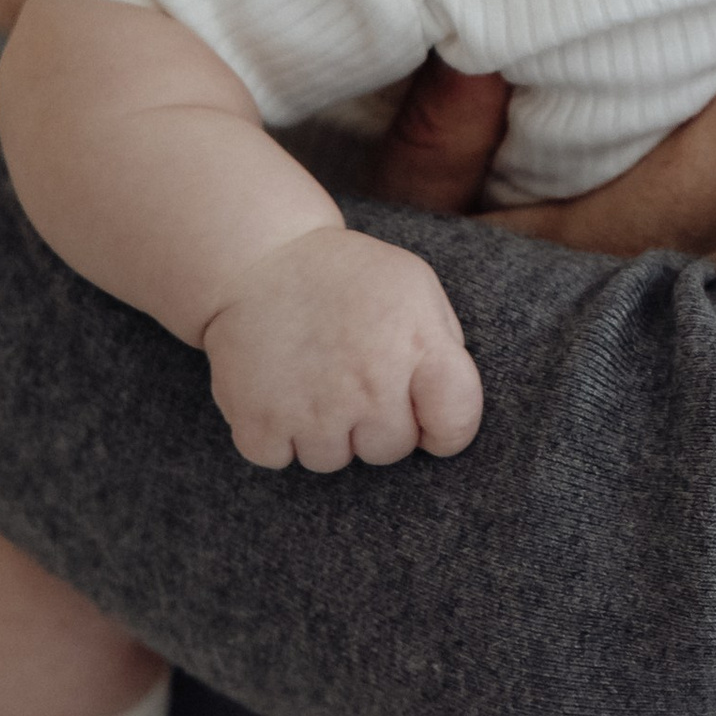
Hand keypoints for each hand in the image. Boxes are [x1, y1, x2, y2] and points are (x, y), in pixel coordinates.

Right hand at [202, 222, 483, 471]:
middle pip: (390, 450)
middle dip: (377, 424)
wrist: (261, 256)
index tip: (425, 415)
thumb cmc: (348, 276)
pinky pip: (281, 458)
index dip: (445, 428)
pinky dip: (276, 434)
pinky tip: (279, 391)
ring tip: (314, 379)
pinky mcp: (259, 421)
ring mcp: (312, 408)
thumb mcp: (415, 288)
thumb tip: (446, 409)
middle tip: (352, 378)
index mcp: (416, 348)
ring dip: (325, 431)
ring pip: (333, 459)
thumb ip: (442, 348)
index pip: (456, 425)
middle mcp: (368, 385)